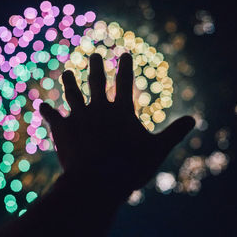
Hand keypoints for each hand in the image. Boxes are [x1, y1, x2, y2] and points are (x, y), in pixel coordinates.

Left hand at [40, 53, 194, 198]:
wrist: (97, 182)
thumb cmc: (130, 167)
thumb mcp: (157, 150)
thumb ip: (174, 132)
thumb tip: (194, 119)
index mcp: (121, 110)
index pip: (125, 81)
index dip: (125, 66)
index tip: (124, 54)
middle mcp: (98, 108)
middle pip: (96, 81)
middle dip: (96, 66)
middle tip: (95, 54)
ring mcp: (79, 117)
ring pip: (72, 93)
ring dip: (69, 81)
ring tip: (67, 72)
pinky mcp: (63, 130)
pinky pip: (53, 117)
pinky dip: (48, 111)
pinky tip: (42, 105)